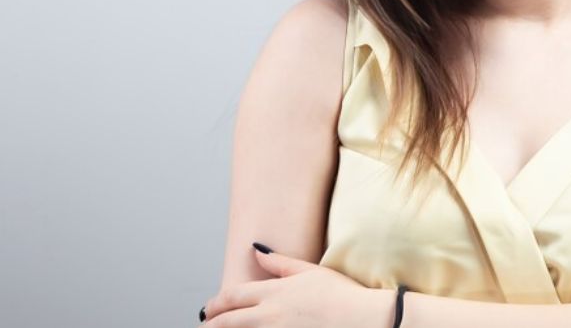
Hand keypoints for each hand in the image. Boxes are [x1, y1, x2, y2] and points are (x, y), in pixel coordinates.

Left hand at [200, 243, 390, 326]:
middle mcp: (271, 315)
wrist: (365, 320)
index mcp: (274, 293)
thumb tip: (257, 251)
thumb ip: (280, 263)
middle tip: (205, 326)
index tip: (207, 309)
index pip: (233, 297)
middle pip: (230, 321)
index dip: (216, 304)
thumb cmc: (342, 295)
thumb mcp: (310, 271)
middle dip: (213, 324)